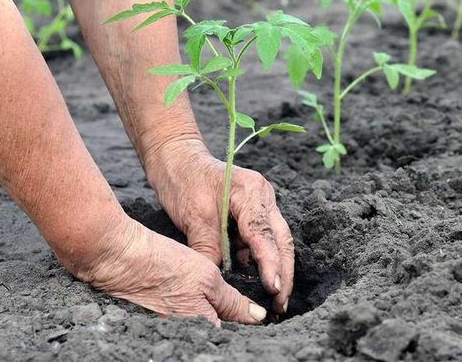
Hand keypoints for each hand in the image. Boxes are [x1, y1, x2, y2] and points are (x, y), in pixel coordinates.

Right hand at [70, 218, 267, 326]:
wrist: (118, 258)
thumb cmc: (164, 264)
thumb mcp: (208, 278)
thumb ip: (233, 302)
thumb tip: (258, 317)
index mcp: (201, 329)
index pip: (233, 334)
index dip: (247, 324)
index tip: (258, 313)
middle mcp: (185, 335)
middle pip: (217, 333)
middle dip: (231, 321)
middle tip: (242, 305)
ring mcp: (171, 329)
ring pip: (202, 326)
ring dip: (214, 316)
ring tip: (216, 299)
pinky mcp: (159, 321)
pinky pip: (185, 321)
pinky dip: (195, 311)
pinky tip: (195, 297)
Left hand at [145, 138, 293, 313]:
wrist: (176, 158)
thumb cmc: (183, 181)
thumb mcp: (193, 217)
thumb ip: (209, 249)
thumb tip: (218, 281)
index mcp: (252, 192)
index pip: (265, 235)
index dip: (271, 265)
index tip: (273, 289)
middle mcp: (264, 196)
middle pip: (282, 239)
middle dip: (284, 272)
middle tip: (281, 303)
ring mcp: (262, 202)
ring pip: (277, 240)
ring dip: (277, 267)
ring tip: (275, 297)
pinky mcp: (254, 210)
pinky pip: (263, 237)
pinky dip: (261, 258)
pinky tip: (258, 278)